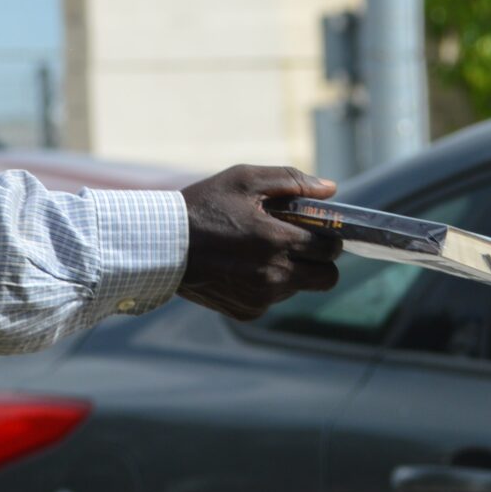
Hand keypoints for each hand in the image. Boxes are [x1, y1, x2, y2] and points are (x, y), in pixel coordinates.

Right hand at [179, 164, 345, 320]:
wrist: (159, 244)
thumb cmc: (202, 207)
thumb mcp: (243, 180)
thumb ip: (291, 180)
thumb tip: (330, 189)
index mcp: (278, 240)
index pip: (330, 248)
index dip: (327, 238)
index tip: (314, 231)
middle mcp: (274, 274)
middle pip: (326, 278)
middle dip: (319, 261)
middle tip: (298, 247)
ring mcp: (260, 297)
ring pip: (298, 289)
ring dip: (289, 273)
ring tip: (258, 253)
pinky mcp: (247, 311)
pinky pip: (271, 301)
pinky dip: (264, 287)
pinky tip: (241, 269)